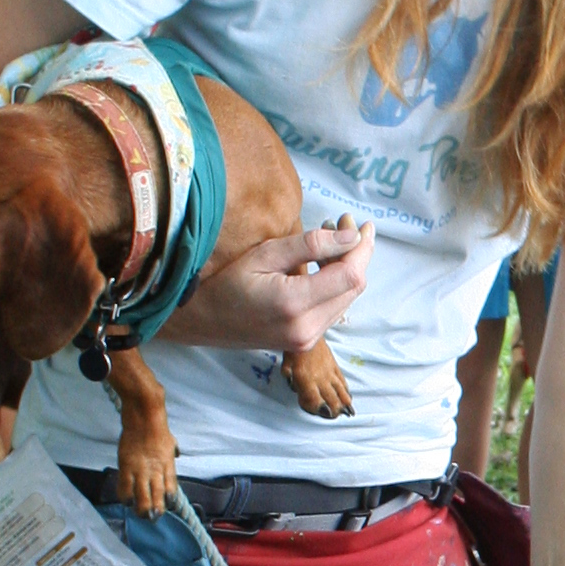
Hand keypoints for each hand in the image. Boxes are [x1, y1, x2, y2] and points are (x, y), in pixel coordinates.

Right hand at [163, 215, 372, 353]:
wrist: (203, 321)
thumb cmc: (226, 282)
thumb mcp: (265, 254)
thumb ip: (310, 245)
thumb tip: (350, 237)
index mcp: (294, 304)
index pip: (350, 275)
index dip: (361, 247)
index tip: (357, 223)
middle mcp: (307, 328)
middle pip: (354, 288)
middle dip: (357, 254)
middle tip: (345, 224)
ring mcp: (308, 339)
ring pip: (347, 299)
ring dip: (348, 268)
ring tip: (334, 239)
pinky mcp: (306, 342)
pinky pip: (334, 309)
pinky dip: (337, 285)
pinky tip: (325, 264)